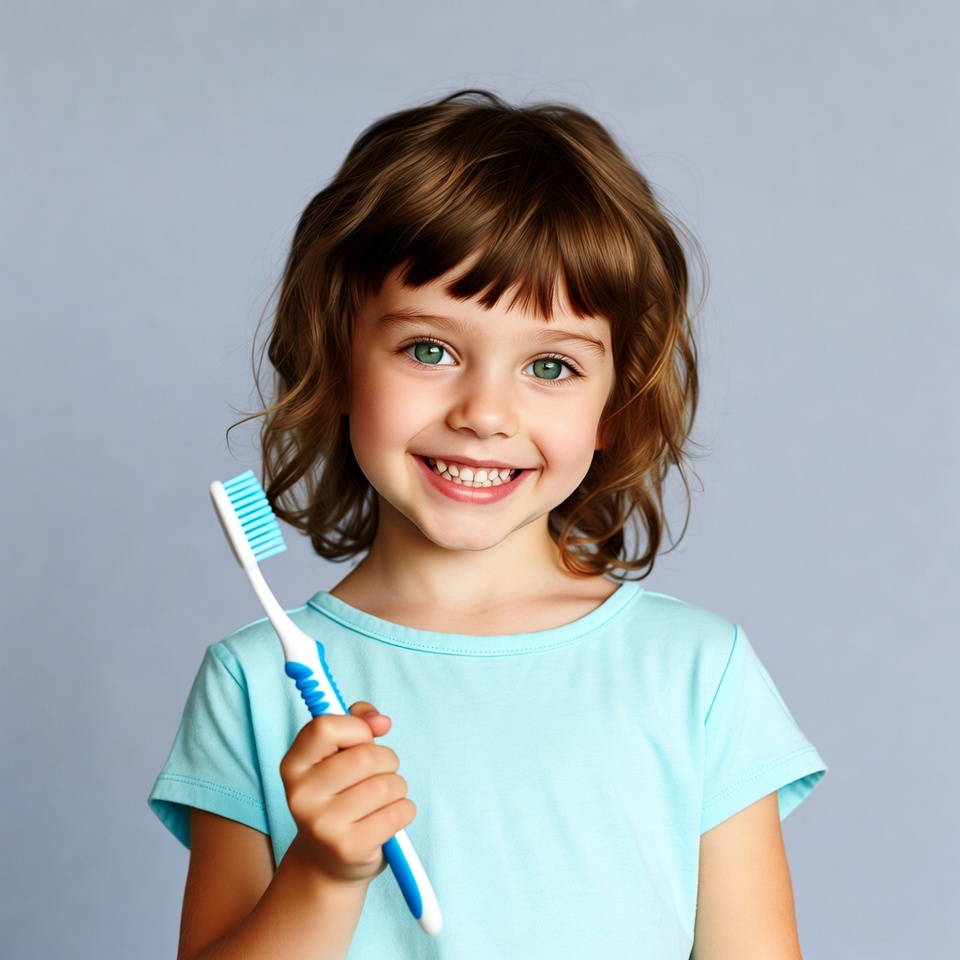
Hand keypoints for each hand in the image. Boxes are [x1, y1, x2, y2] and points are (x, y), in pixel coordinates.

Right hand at [279, 702, 415, 885]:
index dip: (356, 728)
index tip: (366, 738)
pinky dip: (405, 810)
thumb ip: (357, 723)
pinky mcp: (348, 848)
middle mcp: (301, 795)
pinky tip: (390, 816)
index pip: (324, 727)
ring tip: (383, 798)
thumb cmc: (339, 794)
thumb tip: (381, 721)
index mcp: (294, 765)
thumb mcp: (337, 755)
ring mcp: (322, 825)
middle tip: (382, 772)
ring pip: (386, 785)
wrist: (327, 861)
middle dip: (387, 760)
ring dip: (397, 787)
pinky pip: (397, 813)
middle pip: (366, 758)